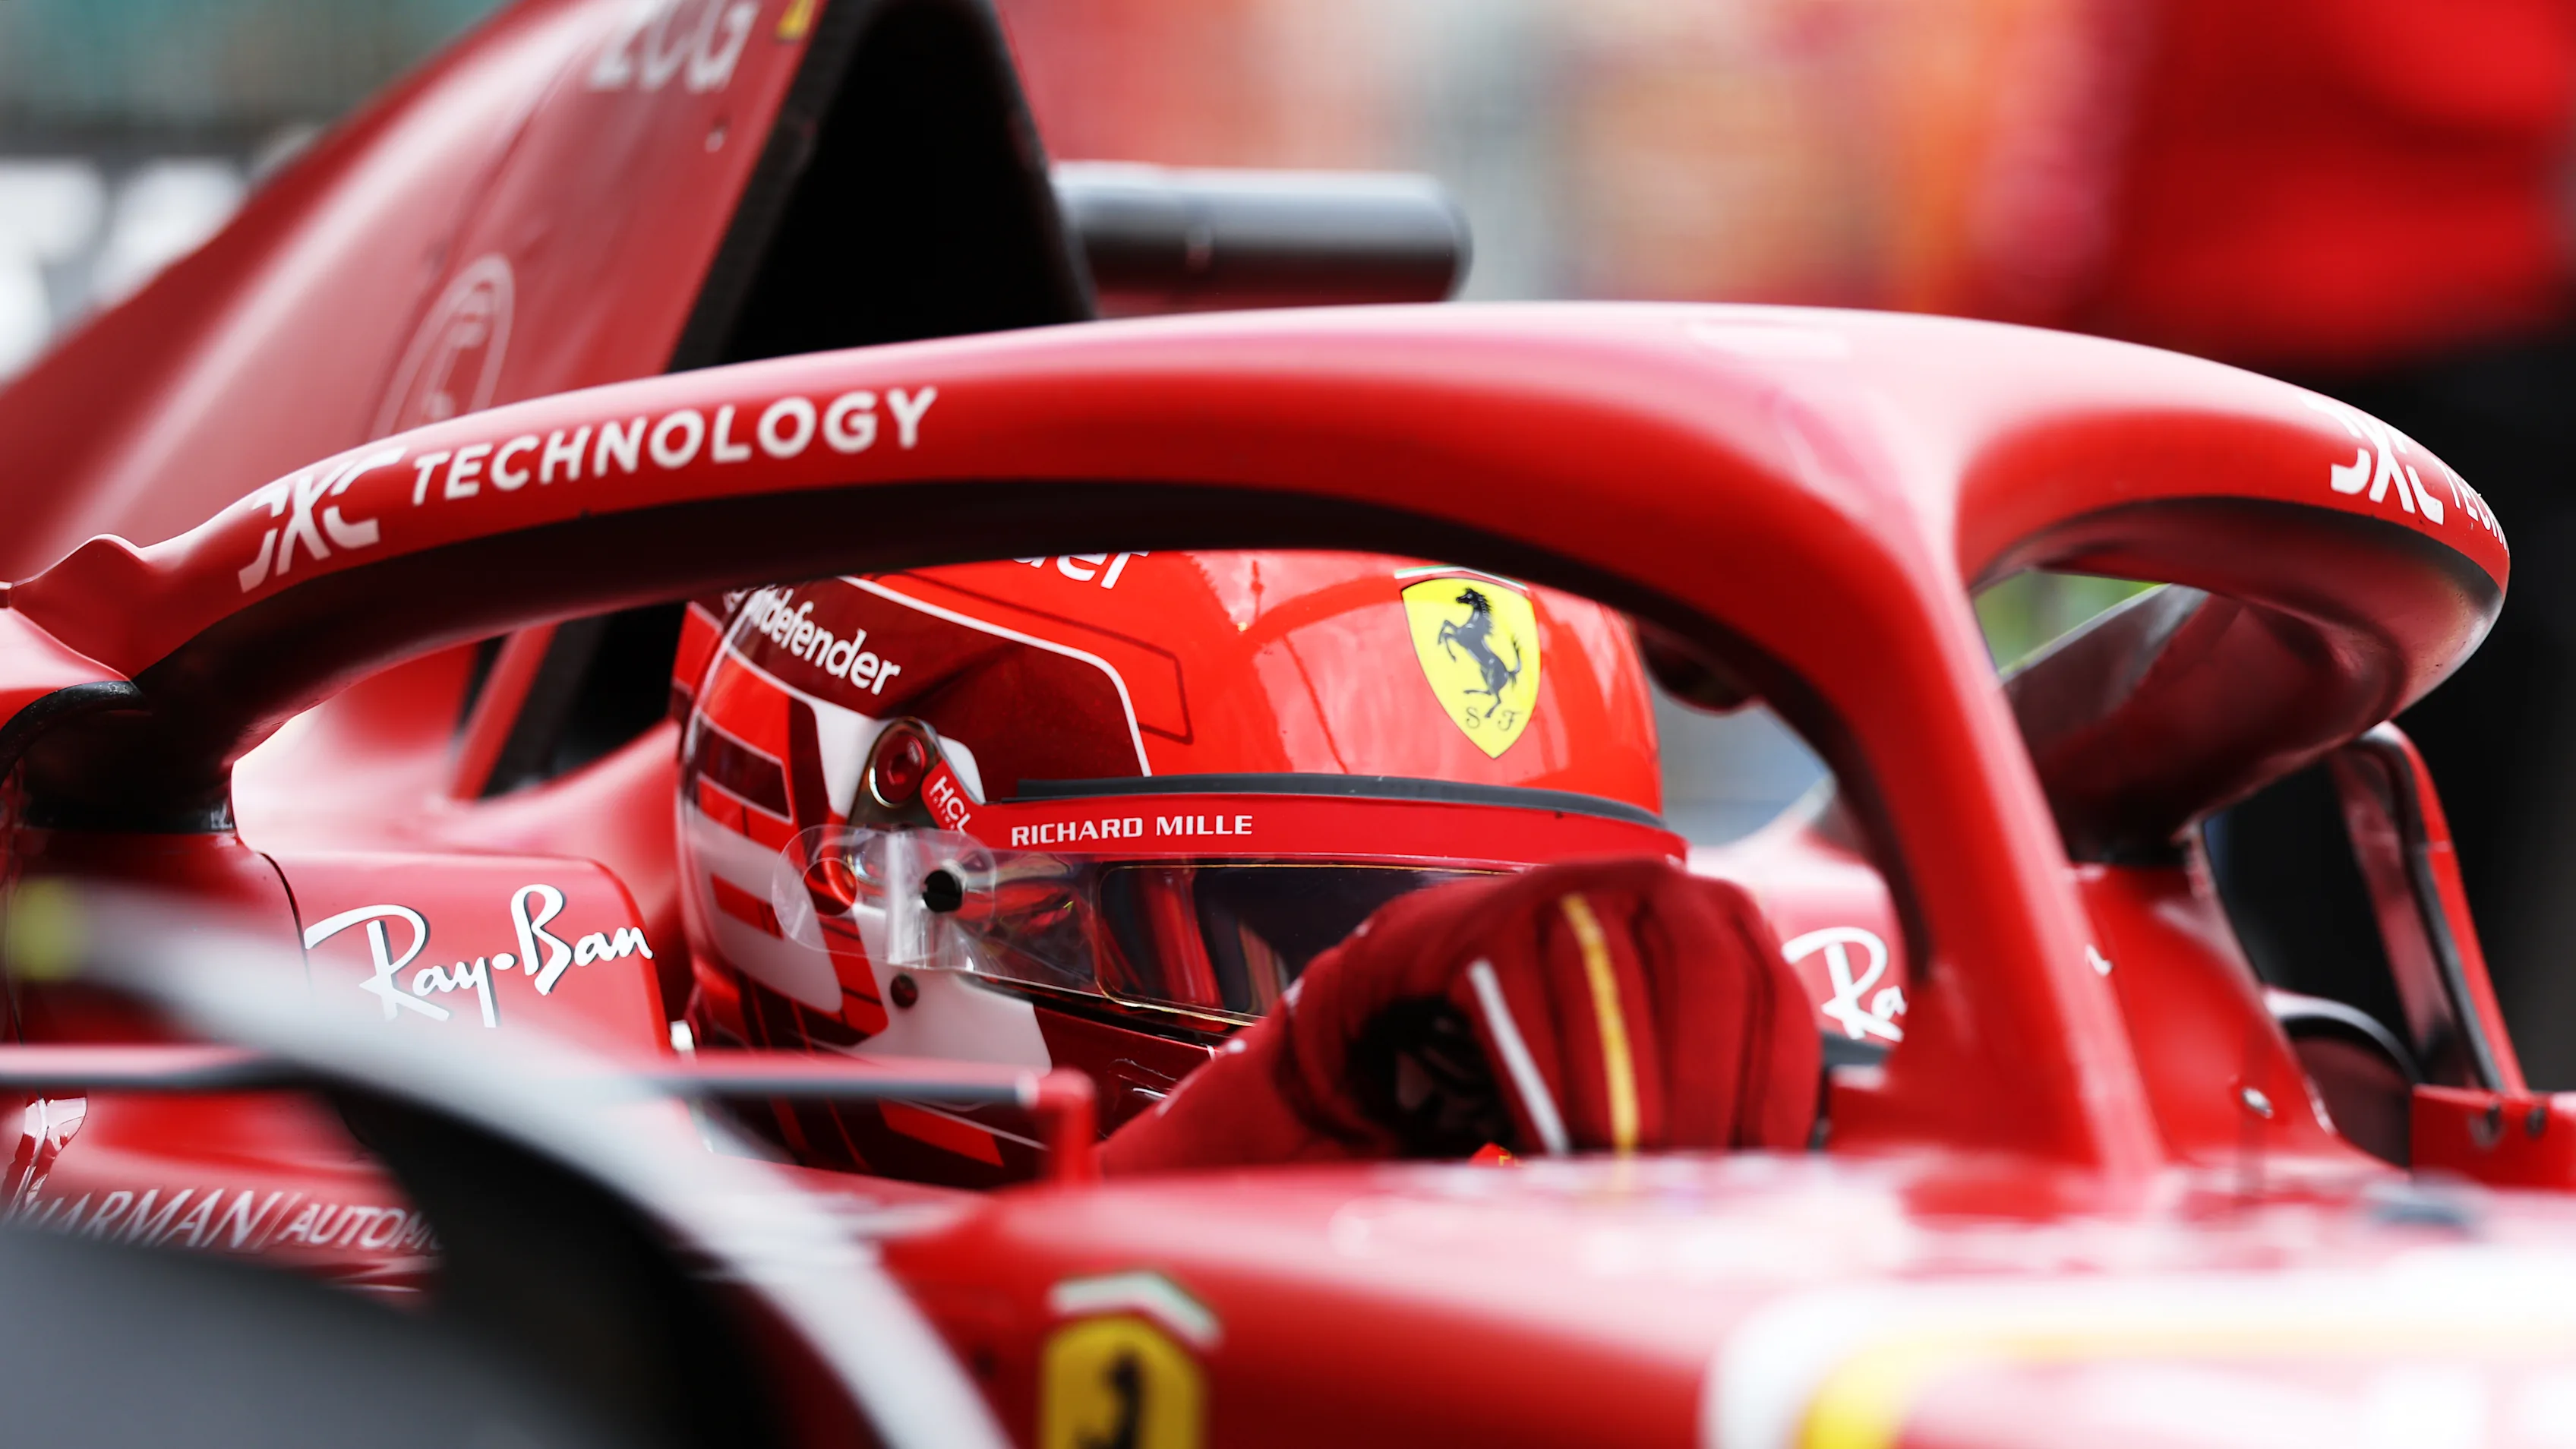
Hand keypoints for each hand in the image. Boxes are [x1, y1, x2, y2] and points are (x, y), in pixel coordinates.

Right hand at [1101, 857, 1820, 1170]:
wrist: (1454, 967)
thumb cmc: (1583, 1018)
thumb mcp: (1671, 1025)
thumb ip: (1725, 1073)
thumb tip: (1775, 1175)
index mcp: (1723, 912)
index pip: (1774, 999)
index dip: (1777, 1089)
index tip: (1766, 1166)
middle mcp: (1657, 885)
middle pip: (1707, 985)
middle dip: (1705, 1091)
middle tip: (1692, 1173)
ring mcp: (1570, 894)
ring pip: (1614, 1000)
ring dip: (1624, 1101)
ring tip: (1627, 1174)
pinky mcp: (1492, 927)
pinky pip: (1526, 1015)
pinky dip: (1546, 1089)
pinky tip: (1557, 1144)